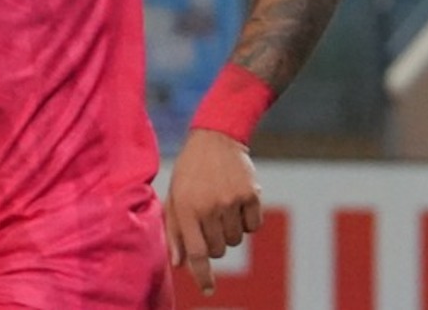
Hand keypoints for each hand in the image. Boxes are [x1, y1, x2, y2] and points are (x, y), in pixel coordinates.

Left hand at [166, 128, 261, 294]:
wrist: (215, 138)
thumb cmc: (190, 171)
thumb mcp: (174, 196)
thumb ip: (175, 230)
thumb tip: (178, 264)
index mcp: (186, 208)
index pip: (196, 253)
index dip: (202, 275)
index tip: (207, 290)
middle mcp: (209, 206)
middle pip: (218, 250)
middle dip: (214, 244)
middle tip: (209, 223)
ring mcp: (232, 200)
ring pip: (236, 240)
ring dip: (230, 232)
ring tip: (221, 208)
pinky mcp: (251, 194)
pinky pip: (254, 226)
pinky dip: (247, 221)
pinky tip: (237, 203)